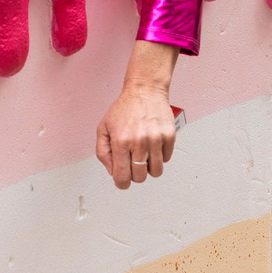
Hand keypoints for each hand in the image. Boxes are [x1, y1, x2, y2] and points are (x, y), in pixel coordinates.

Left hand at [96, 42, 179, 188]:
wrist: (144, 90)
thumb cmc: (124, 108)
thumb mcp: (103, 127)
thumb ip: (103, 152)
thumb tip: (112, 171)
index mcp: (121, 141)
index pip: (122, 177)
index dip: (121, 182)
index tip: (122, 180)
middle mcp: (139, 141)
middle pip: (140, 177)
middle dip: (135, 174)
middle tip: (133, 162)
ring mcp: (156, 139)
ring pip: (156, 172)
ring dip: (149, 166)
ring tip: (144, 154)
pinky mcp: (169, 136)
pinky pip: (166, 159)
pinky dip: (160, 156)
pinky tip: (152, 144)